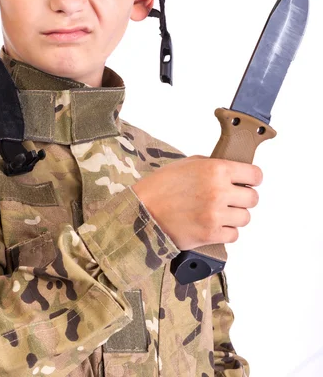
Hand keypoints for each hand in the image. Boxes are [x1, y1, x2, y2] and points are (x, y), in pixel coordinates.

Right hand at [132, 155, 261, 250]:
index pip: (255, 175)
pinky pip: (234, 235)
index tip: (247, 181)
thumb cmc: (161, 186)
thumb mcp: (188, 164)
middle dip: (243, 198)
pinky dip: (226, 231)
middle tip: (230, 199)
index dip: (252, 178)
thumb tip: (235, 172)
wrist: (142, 212)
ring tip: (218, 212)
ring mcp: (216, 215)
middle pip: (253, 198)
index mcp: (215, 170)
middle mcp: (219, 191)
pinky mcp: (211, 234)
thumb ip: (213, 166)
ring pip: (245, 218)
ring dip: (234, 216)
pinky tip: (213, 224)